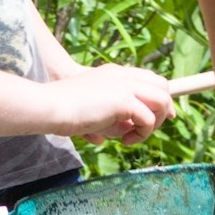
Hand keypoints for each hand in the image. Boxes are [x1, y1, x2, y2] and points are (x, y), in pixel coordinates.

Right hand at [51, 63, 177, 141]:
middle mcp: (123, 75)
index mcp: (115, 73)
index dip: (160, 98)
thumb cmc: (63, 112)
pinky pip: (149, 119)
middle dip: (163, 110)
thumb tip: (118, 134)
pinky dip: (142, 134)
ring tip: (133, 136)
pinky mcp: (124, 100)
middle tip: (147, 130)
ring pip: (162, 100)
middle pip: (163, 86)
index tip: (161, 117)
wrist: (50, 107)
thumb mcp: (92, 112)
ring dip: (154, 123)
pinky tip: (125, 140)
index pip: (150, 80)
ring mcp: (125, 85)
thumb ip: (109, 118)